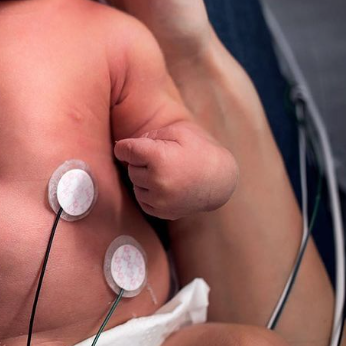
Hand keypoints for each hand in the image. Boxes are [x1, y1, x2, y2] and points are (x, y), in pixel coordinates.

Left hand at [114, 121, 237, 219]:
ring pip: (135, 184)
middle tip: (161, 158)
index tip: (126, 147)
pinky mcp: (163, 213)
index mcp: (159, 158)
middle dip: (140, 162)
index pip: (125, 150)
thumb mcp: (178, 132)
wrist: (221, 181)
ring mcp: (160, 200)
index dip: (124, 147)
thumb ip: (149, 136)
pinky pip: (142, 199)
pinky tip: (165, 185)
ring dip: (144, 177)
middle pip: (130, 168)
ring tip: (166, 172)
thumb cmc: (200, 150)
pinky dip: (149, 192)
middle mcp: (157, 182)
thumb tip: (123, 148)